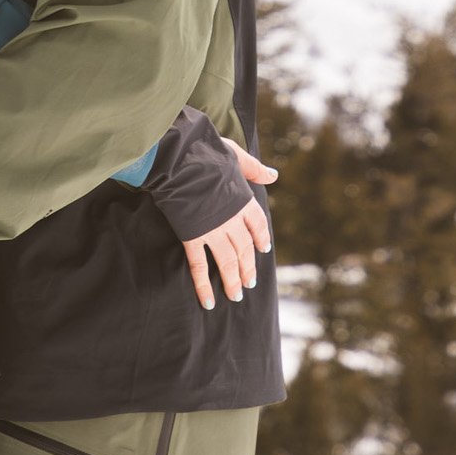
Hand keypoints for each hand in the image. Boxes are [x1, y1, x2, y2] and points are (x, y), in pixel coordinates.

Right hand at [183, 147, 273, 309]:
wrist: (181, 160)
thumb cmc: (207, 152)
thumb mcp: (236, 156)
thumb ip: (254, 169)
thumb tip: (274, 175)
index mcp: (242, 201)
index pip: (257, 224)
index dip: (260, 237)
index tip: (263, 249)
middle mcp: (231, 220)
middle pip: (244, 248)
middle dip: (248, 267)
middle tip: (250, 283)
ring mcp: (212, 231)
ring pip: (227, 261)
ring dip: (233, 280)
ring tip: (236, 296)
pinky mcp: (192, 237)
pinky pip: (199, 266)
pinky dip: (203, 286)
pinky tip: (208, 301)